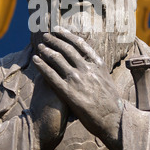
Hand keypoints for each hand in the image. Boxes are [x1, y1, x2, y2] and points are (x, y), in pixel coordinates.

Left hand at [32, 27, 123, 149]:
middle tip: (45, 35)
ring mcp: (77, 80)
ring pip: (57, 59)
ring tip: (39, 46)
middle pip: (66, 49)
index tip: (58, 30)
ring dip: (46, 50)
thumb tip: (91, 59)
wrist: (114, 120)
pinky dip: (42, 65)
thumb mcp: (107, 79)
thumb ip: (97, 68)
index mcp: (97, 64)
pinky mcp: (68, 92)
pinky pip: (51, 75)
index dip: (67, 35)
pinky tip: (35, 60)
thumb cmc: (111, 102)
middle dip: (54, 40)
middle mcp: (86, 69)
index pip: (80, 44)